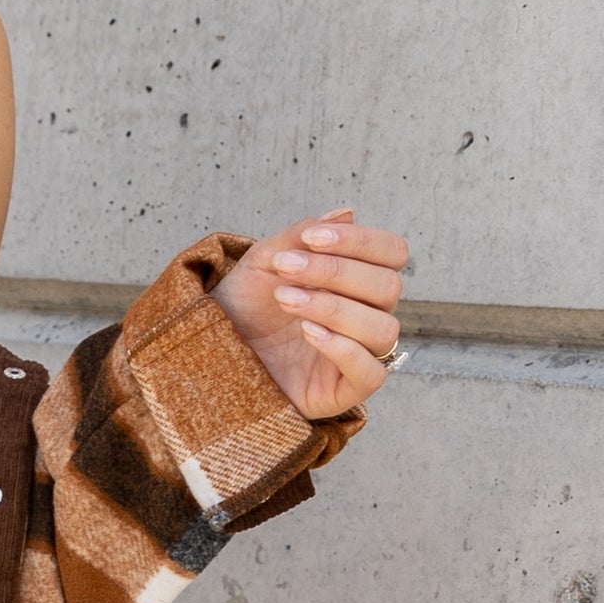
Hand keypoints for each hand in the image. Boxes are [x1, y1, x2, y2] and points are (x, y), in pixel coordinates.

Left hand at [211, 208, 409, 417]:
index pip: (392, 253)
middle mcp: (368, 314)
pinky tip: (307, 331)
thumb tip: (347, 212)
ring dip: (333, 307)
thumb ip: (301, 237)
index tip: (312, 236)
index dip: (362, 241)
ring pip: (383, 328)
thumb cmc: (245, 304)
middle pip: (388, 287)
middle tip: (285, 268)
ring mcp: (361, 354)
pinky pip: (372, 373)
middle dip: (336, 272)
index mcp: (359, 280)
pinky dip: (343, 348)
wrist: (211, 349)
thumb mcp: (265, 262)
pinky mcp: (345, 390)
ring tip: (285, 299)